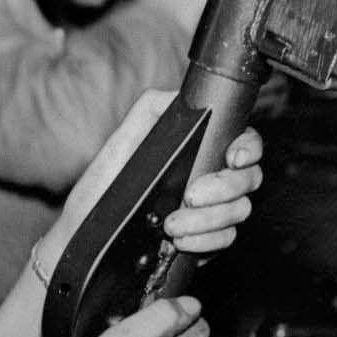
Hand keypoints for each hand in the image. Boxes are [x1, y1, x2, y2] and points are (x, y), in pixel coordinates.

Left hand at [41, 90, 264, 271]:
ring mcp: (212, 211)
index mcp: (198, 150)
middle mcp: (211, 179)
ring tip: (174, 225)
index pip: (243, 141)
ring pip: (239, 211)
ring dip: (210, 220)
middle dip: (224, 188)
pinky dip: (207, 242)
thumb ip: (151, 110)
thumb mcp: (123, 142)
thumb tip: (180, 94)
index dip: (249, 147)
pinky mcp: (206, 241)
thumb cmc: (102, 189)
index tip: (234, 158)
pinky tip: (182, 241)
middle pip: (249, 178)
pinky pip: (226, 240)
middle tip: (190, 196)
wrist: (87, 236)